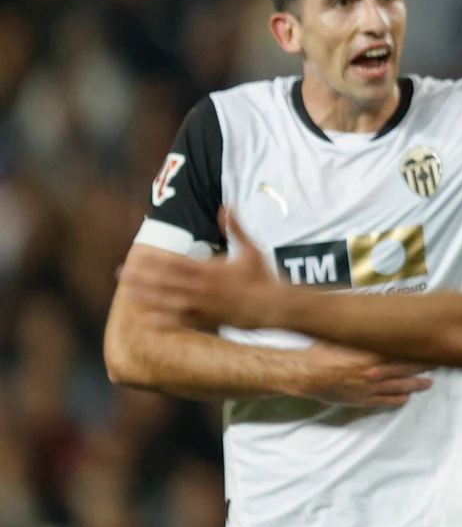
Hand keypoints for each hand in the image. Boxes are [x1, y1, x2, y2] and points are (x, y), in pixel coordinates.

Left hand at [121, 210, 283, 330]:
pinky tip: (148, 320)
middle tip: (121, 273)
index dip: (155, 260)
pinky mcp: (210, 320)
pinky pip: (183, 321)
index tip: (137, 255)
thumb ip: (236, 227)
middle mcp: (204, 288)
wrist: (276, 307)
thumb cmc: (265, 277)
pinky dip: (165, 321)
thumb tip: (226, 205)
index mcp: (210, 270)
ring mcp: (205, 306)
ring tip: (128, 293)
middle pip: (166, 282)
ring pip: (169, 301)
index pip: (176, 263)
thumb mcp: (251, 248)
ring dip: (147, 297)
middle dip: (142, 277)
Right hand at [288, 341, 433, 407]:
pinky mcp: (364, 399)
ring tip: (428, 383)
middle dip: (424, 367)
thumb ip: (359, 331)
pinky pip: (387, 401)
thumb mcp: (342, 335)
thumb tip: (370, 318)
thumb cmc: (321, 351)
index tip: (431, 348)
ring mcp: (371, 387)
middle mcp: (376, 370)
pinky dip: (399, 399)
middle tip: (438, 365)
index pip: (403, 351)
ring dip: (417, 384)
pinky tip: (406, 397)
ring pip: (402, 386)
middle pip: (407, 368)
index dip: (419, 351)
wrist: (305, 373)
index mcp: (372, 352)